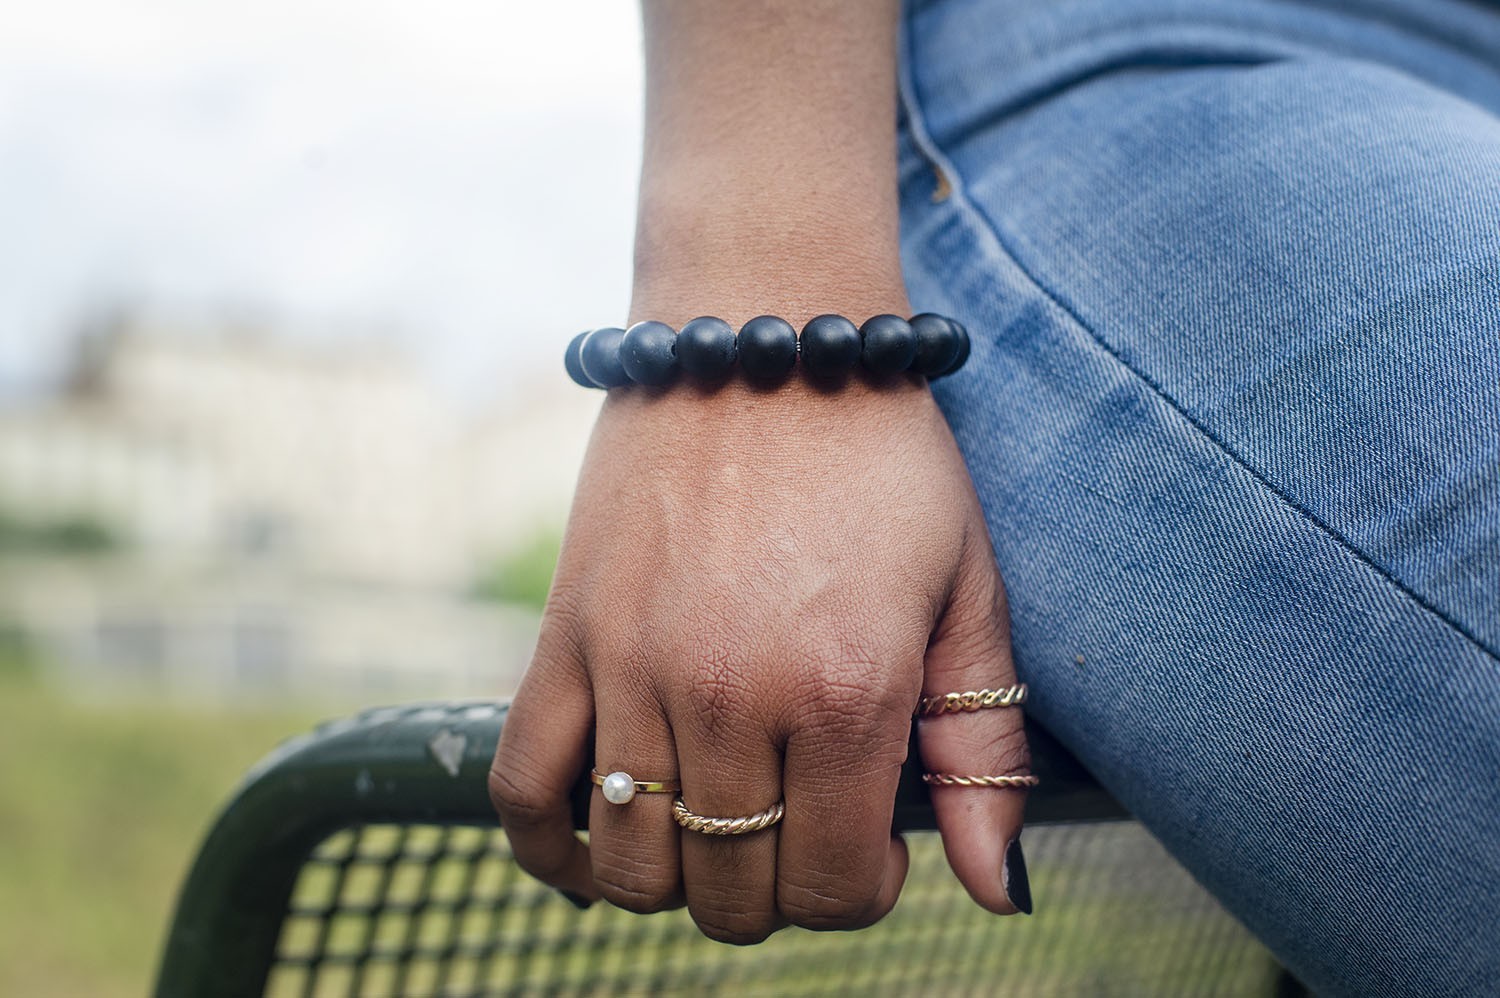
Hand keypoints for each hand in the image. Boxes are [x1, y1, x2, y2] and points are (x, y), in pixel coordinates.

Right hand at [489, 369, 1032, 941]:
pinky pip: (523, 785)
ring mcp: (633, 664)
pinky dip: (551, 849)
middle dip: (778, 890)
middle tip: (801, 827)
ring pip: (633, 864)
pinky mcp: (566, 632)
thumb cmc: (882, 458)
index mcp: (847, 688)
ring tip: (718, 825)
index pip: (836, 886)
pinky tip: (597, 850)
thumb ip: (982, 747)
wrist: (765, 332)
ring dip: (680, 881)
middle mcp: (732, 692)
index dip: (865, 893)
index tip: (874, 850)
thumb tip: (997, 890)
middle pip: (734, 892)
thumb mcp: (967, 590)